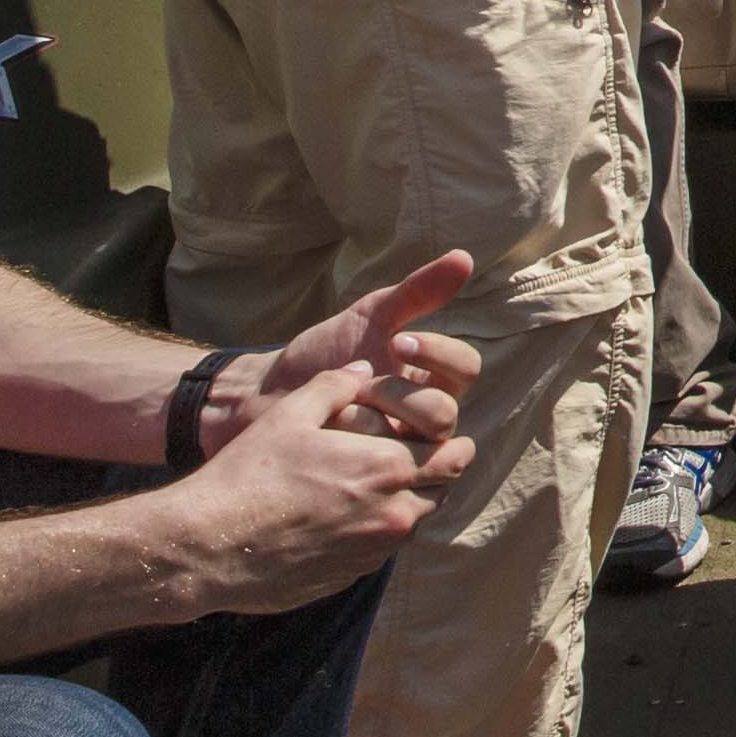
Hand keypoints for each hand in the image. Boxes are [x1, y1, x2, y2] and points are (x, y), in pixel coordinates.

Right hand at [186, 364, 474, 608]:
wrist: (208, 547)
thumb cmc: (248, 475)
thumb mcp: (290, 415)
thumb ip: (336, 386)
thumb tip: (364, 369)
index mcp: (388, 469)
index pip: (456, 456)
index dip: (451, 441)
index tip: (433, 433)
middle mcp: (393, 515)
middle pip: (445, 490)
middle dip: (436, 470)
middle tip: (411, 453)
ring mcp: (374, 552)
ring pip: (416, 521)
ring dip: (408, 499)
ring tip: (374, 480)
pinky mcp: (351, 575)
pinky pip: (382, 548)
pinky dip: (376, 528)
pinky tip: (343, 513)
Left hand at [229, 251, 482, 456]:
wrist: (269, 395)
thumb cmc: (325, 354)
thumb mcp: (370, 318)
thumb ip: (417, 292)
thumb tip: (465, 257)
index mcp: (433, 381)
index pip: (466, 369)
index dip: (439, 354)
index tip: (397, 342)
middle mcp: (424, 421)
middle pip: (445, 414)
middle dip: (400, 395)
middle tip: (362, 381)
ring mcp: (399, 453)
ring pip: (415, 447)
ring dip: (372, 420)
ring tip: (339, 407)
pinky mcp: (372, 479)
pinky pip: (379, 471)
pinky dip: (348, 444)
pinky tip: (325, 430)